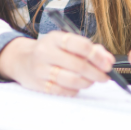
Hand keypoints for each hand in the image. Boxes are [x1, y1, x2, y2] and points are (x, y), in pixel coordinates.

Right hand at [0, 32, 114, 95]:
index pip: (81, 45)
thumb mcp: (67, 43)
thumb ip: (91, 49)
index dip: (97, 56)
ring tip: (91, 81)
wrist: (22, 60)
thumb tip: (109, 60)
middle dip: (96, 73)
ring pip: (71, 80)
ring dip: (87, 82)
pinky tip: (77, 86)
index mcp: (55, 38)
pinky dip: (75, 90)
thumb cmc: (51, 50)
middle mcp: (46, 52)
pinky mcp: (38, 84)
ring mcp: (40, 69)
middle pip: (78, 65)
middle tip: (105, 76)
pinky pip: (63, 91)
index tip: (108, 64)